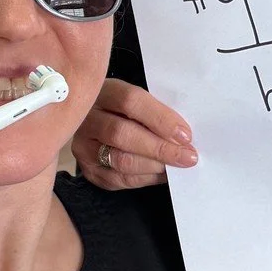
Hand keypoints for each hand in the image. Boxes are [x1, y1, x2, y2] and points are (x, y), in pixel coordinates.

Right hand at [71, 79, 196, 189]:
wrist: (95, 121)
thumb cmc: (125, 109)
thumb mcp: (137, 98)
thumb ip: (155, 110)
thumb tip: (183, 135)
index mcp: (103, 91)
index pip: (130, 101)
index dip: (160, 118)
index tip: (185, 135)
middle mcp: (86, 118)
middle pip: (122, 134)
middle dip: (160, 149)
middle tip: (187, 157)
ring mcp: (83, 146)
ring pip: (120, 160)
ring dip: (154, 166)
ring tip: (176, 167)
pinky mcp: (88, 170)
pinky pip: (119, 179)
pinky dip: (146, 178)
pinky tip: (161, 174)